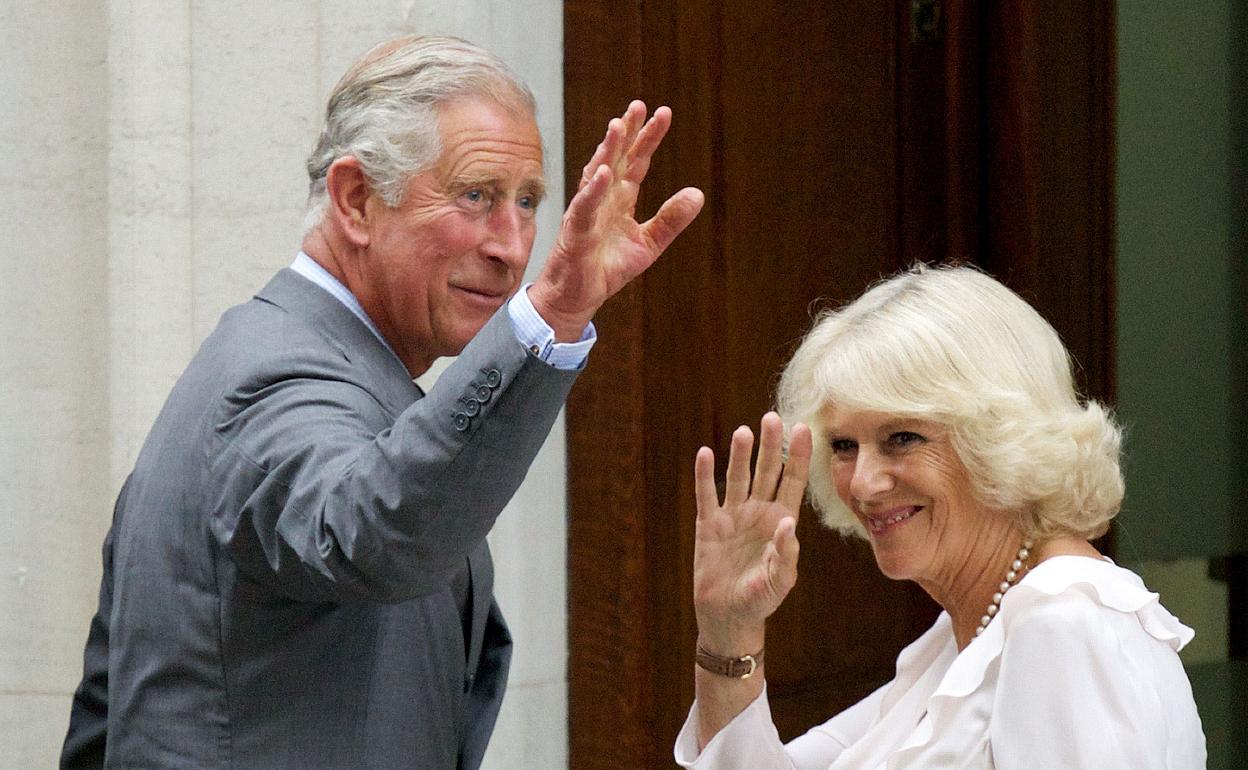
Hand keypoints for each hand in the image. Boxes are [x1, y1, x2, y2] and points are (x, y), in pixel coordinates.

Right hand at [529, 101, 704, 339]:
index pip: (637, 160)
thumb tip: (698, 194)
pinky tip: (603, 172)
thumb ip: (671, 219)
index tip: (664, 113)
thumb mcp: (649, 243)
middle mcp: (603, 197)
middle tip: (639, 105)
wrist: (579, 295)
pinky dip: (593, 189)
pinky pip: (585, 205)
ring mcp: (587, 210)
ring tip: (618, 126)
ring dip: (607, 150)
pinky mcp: (576, 229)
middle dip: (628, 131)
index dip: (649, 137)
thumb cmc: (607, 267)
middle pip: (617, 157)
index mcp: (621, 197)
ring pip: (596, 173)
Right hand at [693, 413, 811, 651]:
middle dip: (770, 445)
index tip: (803, 429)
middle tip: (773, 417)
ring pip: (738, 478)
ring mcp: (733, 516)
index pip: (792, 480)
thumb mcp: (780, 580)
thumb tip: (787, 523)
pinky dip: (705, 475)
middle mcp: (758, 512)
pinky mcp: (708, 525)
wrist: (728, 617)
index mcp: (781, 521)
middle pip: (766, 471)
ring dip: (740, 455)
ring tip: (744, 431)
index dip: (798, 455)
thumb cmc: (760, 599)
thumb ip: (785, 553)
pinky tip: (706, 453)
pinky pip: (706, 495)